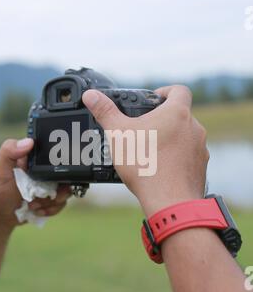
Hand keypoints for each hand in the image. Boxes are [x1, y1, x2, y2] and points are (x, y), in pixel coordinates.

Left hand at [0, 138, 71, 228]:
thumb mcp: (0, 169)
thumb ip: (9, 151)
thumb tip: (29, 141)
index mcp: (34, 157)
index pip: (56, 153)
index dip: (59, 164)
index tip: (51, 177)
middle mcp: (44, 169)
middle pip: (67, 173)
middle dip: (58, 189)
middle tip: (43, 195)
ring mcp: (50, 184)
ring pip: (66, 190)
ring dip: (52, 201)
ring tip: (35, 204)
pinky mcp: (52, 198)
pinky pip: (62, 203)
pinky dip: (52, 209)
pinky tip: (37, 210)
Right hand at [82, 86, 208, 216]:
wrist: (170, 201)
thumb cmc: (146, 165)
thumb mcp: (119, 134)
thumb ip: (105, 112)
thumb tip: (91, 95)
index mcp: (177, 113)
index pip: (179, 90)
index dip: (165, 91)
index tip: (153, 99)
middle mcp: (194, 128)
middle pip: (181, 115)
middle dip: (164, 120)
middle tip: (145, 129)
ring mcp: (200, 149)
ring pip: (186, 137)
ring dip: (171, 140)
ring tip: (150, 152)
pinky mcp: (200, 168)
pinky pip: (189, 157)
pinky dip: (177, 159)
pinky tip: (160, 169)